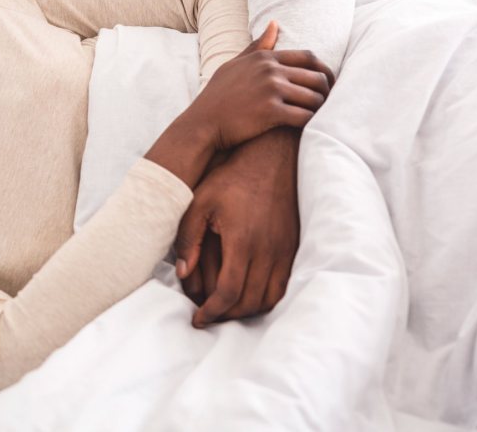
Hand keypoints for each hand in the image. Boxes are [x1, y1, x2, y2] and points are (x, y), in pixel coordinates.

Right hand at [144, 22, 331, 188]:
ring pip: (314, 97)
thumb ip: (257, 47)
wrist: (202, 124)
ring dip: (322, 108)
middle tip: (330, 103)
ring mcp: (270, 90)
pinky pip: (305, 116)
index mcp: (264, 58)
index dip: (325, 71)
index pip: (309, 57)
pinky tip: (311, 128)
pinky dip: (313, 123)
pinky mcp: (271, 112)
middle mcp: (270, 70)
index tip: (328, 83)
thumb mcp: (234, 65)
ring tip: (321, 117)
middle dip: (328, 91)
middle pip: (316, 77)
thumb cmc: (217, 96)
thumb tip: (275, 24)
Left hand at [174, 127, 300, 325]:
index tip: (198, 319)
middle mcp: (268, 250)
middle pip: (249, 302)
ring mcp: (285, 250)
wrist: (271, 157)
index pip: (229, 293)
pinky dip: (266, 298)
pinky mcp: (294, 247)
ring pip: (269, 298)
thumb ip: (188, 239)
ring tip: (226, 309)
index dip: (212, 312)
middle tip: (209, 317)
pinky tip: (249, 295)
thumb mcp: (200, 203)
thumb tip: (183, 273)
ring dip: (247, 310)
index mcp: (243, 241)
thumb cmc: (231, 178)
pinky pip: (283, 285)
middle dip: (227, 316)